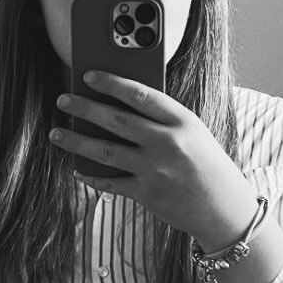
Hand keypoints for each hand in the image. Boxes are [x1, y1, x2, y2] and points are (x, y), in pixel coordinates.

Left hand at [49, 70, 256, 251]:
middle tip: (63, 100)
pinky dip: (91, 175)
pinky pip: (110, 182)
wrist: (225, 208)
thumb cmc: (207, 163)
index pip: (141, 95)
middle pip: (116, 120)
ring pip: (105, 151)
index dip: (111, 83)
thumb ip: (162, 118)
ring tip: (56, 133)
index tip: (89, 75)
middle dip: (84, 108)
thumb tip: (118, 104)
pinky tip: (77, 168)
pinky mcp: (147, 194)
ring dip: (76, 142)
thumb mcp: (193, 132)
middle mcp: (167, 143)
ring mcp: (156, 170)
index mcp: (182, 121)